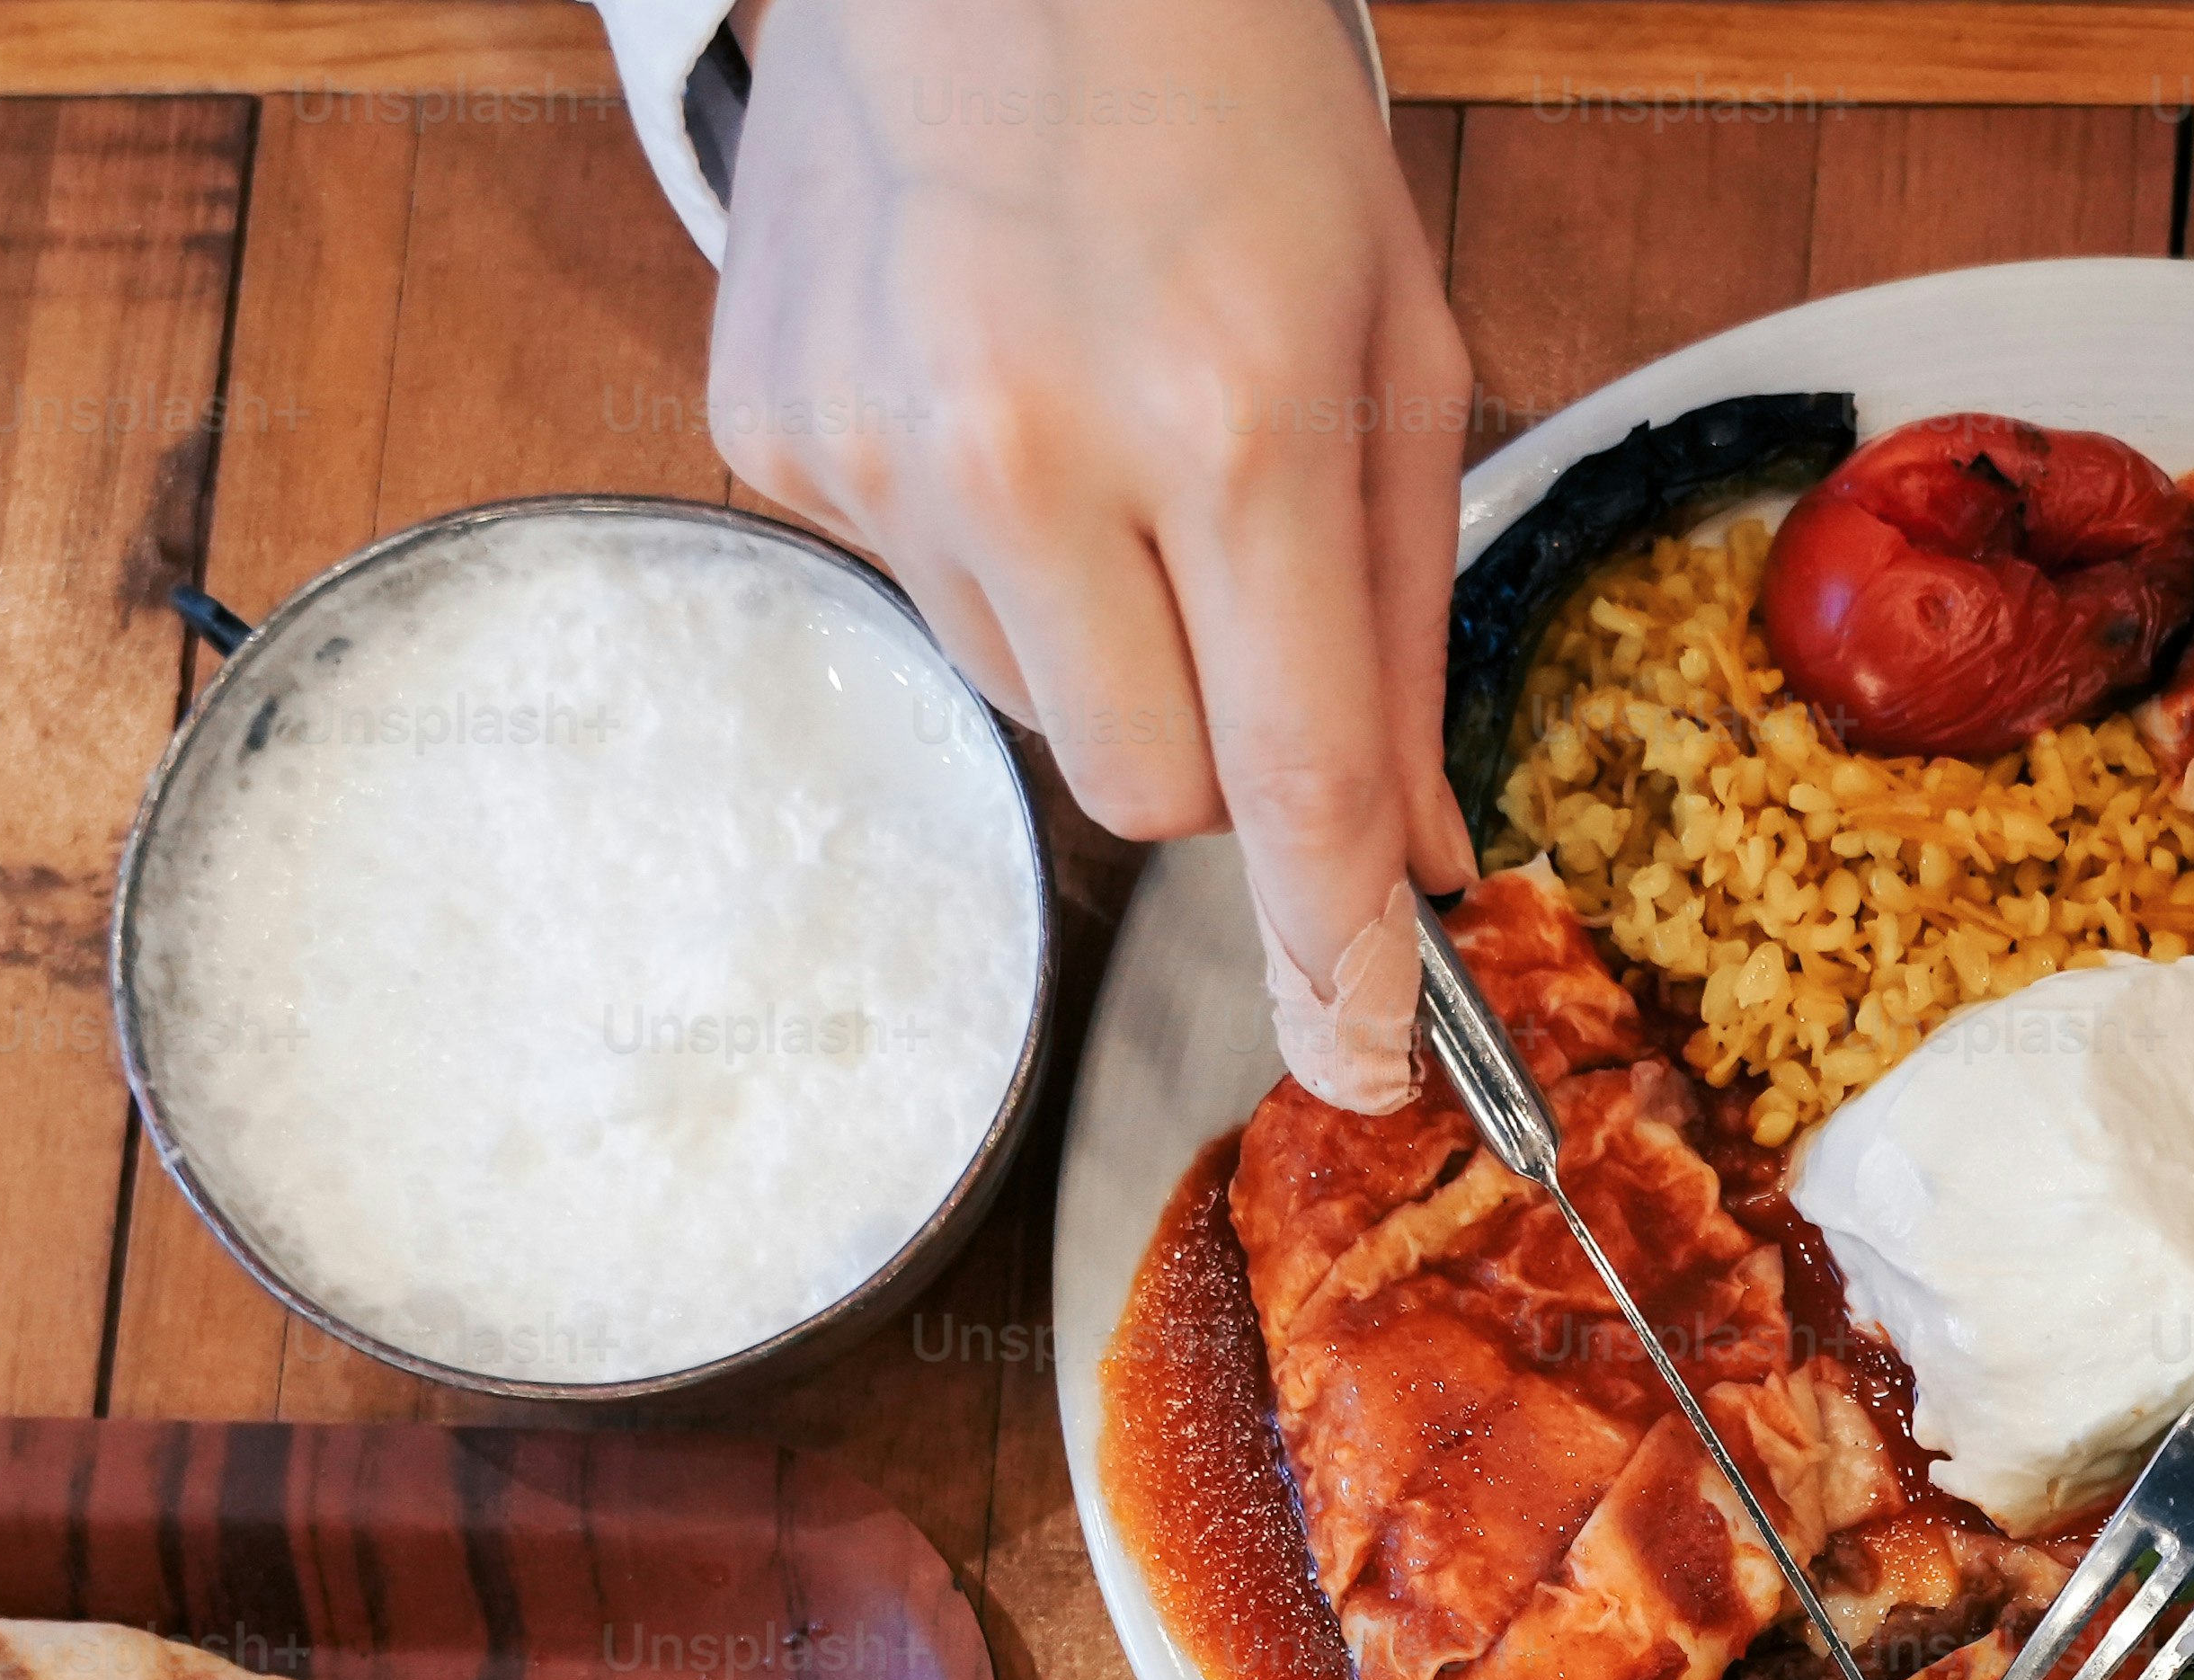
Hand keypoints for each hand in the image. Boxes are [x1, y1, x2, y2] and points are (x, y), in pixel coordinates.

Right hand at [705, 0, 1474, 1101]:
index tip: (1356, 1058)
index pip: (1287, 780)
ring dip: (1090, 628)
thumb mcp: (1394, 339)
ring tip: (1097, 425)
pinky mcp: (776, 439)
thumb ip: (1405, 617)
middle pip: (1146, 792)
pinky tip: (993, 385)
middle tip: (1224, 581)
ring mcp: (880, 451)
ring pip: (1029, 709)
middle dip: (1211, 747)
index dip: (1330, 948)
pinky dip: (981, 543)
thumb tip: (1417, 859)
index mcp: (1228, 418)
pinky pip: (917, 601)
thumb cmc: (1227, 107)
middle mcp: (1032, 451)